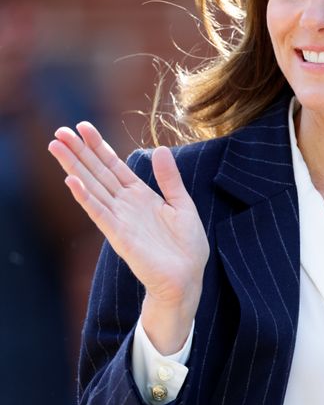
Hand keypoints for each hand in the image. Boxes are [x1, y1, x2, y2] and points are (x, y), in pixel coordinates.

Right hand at [48, 121, 209, 351]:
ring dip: (74, 167)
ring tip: (56, 147)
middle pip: (97, 172)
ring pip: (92, 187)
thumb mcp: (182, 205)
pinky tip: (71, 181)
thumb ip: (169, 179)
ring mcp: (120, 219)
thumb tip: (160, 149)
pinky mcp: (119, 236)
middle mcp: (126, 205)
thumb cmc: (187, 247)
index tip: (83, 126)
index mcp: (141, 196)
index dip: (99, 146)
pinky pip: (99, 213)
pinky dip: (85, 197)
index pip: (114, 166)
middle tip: (59, 131)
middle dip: (79, 151)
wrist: (187, 278)